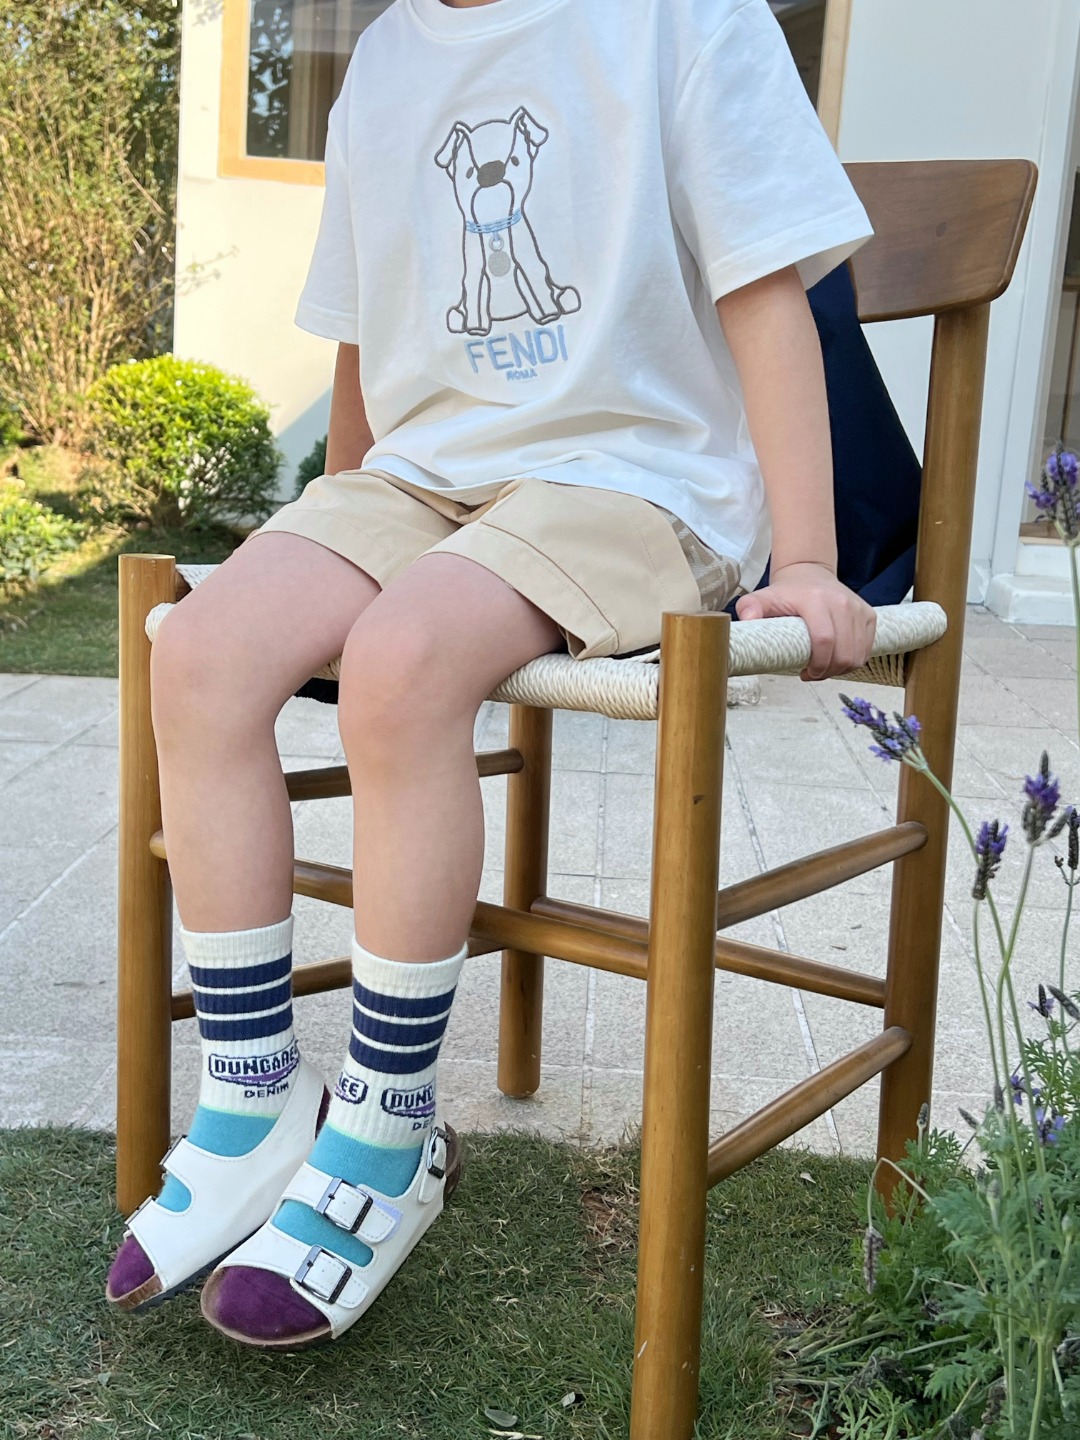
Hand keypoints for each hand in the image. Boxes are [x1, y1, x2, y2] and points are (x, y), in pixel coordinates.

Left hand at [734, 562, 876, 680]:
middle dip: (829, 672)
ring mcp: (858, 608)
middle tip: (812, 674)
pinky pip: (867, 649)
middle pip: (844, 653)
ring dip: (841, 670)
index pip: (824, 640)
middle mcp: (841, 602)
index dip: (818, 665)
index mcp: (815, 600)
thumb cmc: (786, 593)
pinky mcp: (868, 615)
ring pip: (858, 655)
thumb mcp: (762, 598)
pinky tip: (837, 659)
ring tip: (823, 668)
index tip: (805, 673)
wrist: (809, 574)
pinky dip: (854, 661)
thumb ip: (750, 608)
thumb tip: (747, 621)